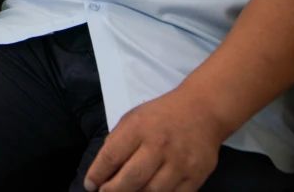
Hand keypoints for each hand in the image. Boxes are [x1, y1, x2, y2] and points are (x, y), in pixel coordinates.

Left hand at [83, 90, 223, 191]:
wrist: (203, 110)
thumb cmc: (162, 115)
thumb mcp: (134, 118)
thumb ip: (118, 141)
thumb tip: (103, 171)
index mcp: (139, 127)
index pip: (112, 156)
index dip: (97, 174)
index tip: (90, 185)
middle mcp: (159, 145)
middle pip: (131, 179)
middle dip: (113, 191)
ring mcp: (180, 162)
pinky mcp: (196, 176)